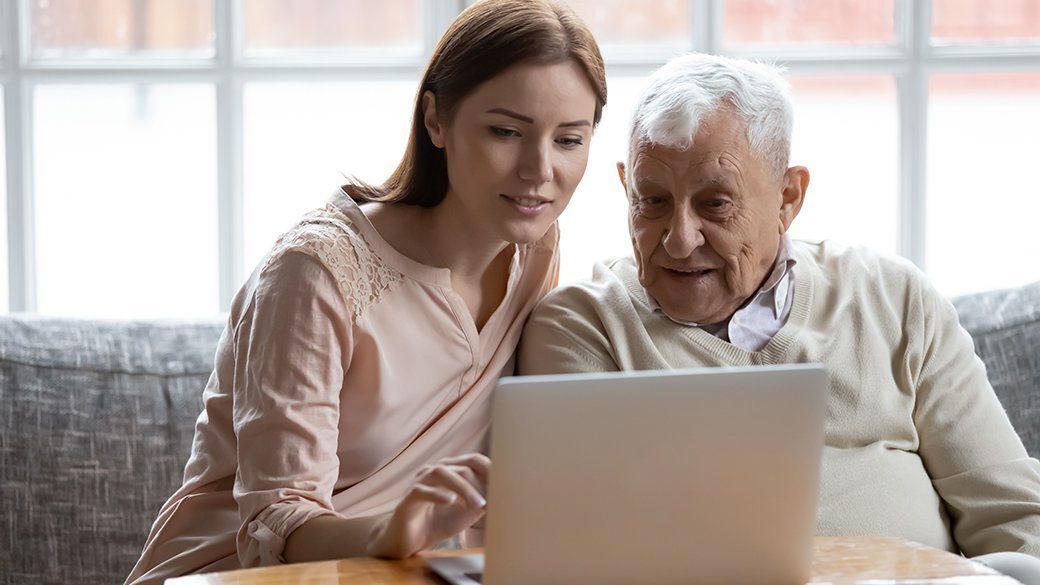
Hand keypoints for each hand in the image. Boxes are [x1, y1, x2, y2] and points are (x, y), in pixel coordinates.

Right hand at [367, 453, 488, 557]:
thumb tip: (500, 495)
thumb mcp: (466, 513)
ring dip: (463, 488)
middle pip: (461, 466)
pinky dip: (437, 494)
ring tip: (477, 505)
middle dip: (480, 483)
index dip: (490, 469)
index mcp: (450, 471)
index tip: (505, 484)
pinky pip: (421, 490)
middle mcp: (434, 471)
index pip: (473, 460)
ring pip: (441, 472)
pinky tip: (449, 501)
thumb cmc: (438, 522)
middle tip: (491, 502)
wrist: (409, 541)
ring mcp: (419, 482)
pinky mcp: (407, 498)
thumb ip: (481, 503)